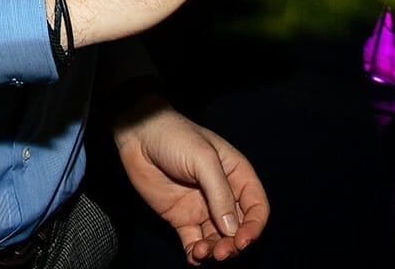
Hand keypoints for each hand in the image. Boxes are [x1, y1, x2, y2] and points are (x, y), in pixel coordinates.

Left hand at [115, 95, 267, 262]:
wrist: (138, 136)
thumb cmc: (175, 137)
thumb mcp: (203, 159)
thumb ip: (220, 193)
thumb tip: (232, 229)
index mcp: (237, 175)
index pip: (256, 207)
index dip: (254, 227)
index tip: (242, 241)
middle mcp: (223, 195)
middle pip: (238, 228)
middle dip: (233, 244)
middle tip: (221, 253)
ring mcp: (202, 208)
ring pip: (218, 239)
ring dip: (215, 250)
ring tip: (203, 252)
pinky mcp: (181, 218)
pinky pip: (194, 242)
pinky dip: (196, 253)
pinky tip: (193, 257)